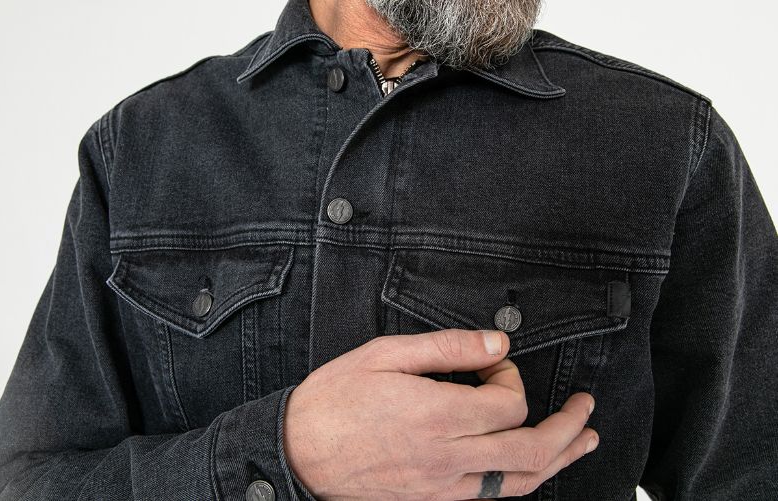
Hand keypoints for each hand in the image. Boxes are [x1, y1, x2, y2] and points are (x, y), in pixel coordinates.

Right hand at [283, 328, 598, 499]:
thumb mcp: (385, 356)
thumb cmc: (337, 399)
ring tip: (584, 442)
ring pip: (519, 484)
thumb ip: (447, 348)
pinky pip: (490, 498)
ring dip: (559, 460)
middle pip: (532, 451)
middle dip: (569, 428)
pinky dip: (522, 482)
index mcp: (438, 416)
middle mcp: (448, 458)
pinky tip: (533, 469)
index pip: (509, 404)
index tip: (493, 364)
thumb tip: (497, 343)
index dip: (511, 378)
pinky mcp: (432, 500)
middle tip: (586, 408)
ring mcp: (442, 486)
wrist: (299, 453)